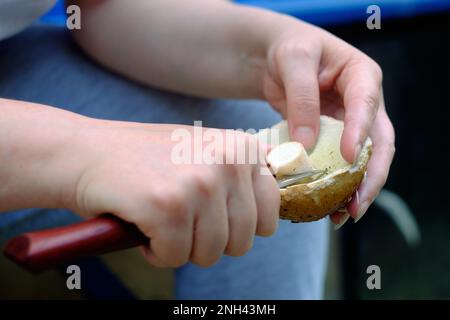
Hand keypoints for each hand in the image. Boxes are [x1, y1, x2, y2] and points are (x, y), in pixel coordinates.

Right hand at [64, 120, 278, 266]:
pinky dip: (156, 251)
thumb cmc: (146, 160)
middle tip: (178, 216)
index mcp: (243, 148)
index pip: (270, 214)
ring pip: (210, 253)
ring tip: (159, 216)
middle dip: (207, 240)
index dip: (237, 226)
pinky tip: (142, 223)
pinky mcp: (169, 206)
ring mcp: (200, 183)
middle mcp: (228, 161)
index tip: (211, 215)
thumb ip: (241, 175)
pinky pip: (175, 257)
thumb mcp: (204, 153)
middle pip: (241, 241)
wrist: (85, 152)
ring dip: (181, 245)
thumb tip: (274, 208)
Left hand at [261, 20, 394, 222]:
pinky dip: (334, 184)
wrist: (275, 58)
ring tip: (344, 215)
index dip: (360, 133)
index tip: (348, 158)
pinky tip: (327, 205)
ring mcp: (350, 123)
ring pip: (363, 160)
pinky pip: (338, 164)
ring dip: (356, 188)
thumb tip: (306, 143)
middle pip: (378, 143)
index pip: (367, 105)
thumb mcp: (294, 62)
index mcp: (361, 76)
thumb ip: (302, 98)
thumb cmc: (288, 49)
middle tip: (357, 205)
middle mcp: (363, 103)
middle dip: (371, 176)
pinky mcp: (332, 138)